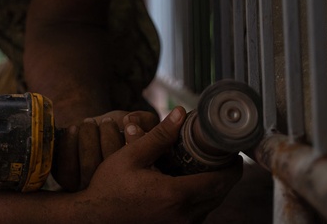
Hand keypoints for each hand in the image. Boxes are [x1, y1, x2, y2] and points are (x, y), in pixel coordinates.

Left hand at [51, 109, 158, 190]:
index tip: (127, 124)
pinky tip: (75, 129)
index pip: (138, 168)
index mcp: (137, 184)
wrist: (91, 133)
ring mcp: (90, 191)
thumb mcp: (140, 124)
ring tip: (90, 122)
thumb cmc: (120, 131)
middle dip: (109, 137)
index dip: (134, 142)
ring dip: (89, 138)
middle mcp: (113, 194)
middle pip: (113, 169)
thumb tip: (130, 121)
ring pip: (90, 167)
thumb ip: (147, 122)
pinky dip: (70, 143)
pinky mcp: (67, 183)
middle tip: (107, 121)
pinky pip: (67, 166)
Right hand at [78, 107, 241, 223]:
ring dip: (213, 187)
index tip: (233, 152)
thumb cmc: (109, 188)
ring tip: (205, 166)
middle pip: (220, 194)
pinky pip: (197, 214)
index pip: (220, 181)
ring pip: (210, 206)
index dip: (232, 166)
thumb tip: (180, 113)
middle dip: (224, 174)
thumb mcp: (131, 156)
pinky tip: (188, 183)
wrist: (93, 218)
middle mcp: (183, 216)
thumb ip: (159, 135)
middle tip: (221, 155)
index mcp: (176, 195)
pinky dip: (200, 198)